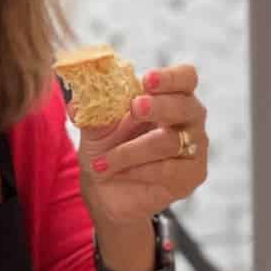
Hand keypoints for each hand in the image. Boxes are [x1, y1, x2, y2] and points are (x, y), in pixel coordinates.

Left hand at [79, 64, 207, 231]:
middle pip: (186, 106)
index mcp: (169, 97)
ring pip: (170, 141)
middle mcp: (188, 119)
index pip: (185, 78)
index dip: (171, 77)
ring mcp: (194, 147)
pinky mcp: (192, 174)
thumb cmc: (107, 151)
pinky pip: (169, 169)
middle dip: (159, 106)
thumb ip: (94, 113)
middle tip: (136, 107)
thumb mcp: (95, 129)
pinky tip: (119, 174)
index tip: (147, 80)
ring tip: (102, 161)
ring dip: (132, 150)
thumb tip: (76, 103)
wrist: (106, 193)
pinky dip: (139, 170)